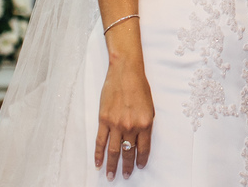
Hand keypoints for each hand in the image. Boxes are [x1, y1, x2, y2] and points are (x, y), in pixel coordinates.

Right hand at [95, 60, 153, 179]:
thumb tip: (140, 140)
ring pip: (113, 150)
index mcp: (145, 123)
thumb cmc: (140, 87)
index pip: (143, 148)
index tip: (139, 167)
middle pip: (128, 152)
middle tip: (124, 176)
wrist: (126, 72)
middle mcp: (131, 126)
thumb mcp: (150, 107)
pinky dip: (98, 154)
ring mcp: (116, 124)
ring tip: (110, 176)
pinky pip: (100, 141)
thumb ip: (145, 124)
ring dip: (112, 165)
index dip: (141, 159)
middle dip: (126, 166)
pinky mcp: (103, 120)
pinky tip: (98, 163)